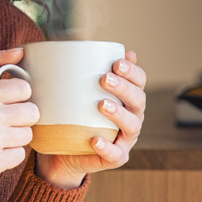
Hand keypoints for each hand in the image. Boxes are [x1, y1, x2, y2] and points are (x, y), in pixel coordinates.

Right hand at [0, 48, 37, 201]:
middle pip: (32, 112)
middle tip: (1, 124)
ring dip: (15, 139)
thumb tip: (20, 52)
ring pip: (28, 135)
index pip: (24, 89)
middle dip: (20, 119)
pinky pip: (20, 155)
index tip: (4, 104)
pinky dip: (9, 157)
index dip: (17, 98)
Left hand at [34, 51, 146, 188]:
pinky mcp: (114, 158)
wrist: (62, 151)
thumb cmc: (71, 115)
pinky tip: (95, 139)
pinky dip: (107, 147)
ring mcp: (125, 139)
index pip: (139, 81)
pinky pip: (115, 154)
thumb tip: (70, 43)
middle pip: (138, 100)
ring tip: (102, 104)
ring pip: (132, 126)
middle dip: (124, 87)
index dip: (133, 72)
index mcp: (126, 98)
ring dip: (119, 114)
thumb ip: (77, 71)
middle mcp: (131, 117)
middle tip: (105, 79)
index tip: (117, 62)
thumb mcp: (73, 92)